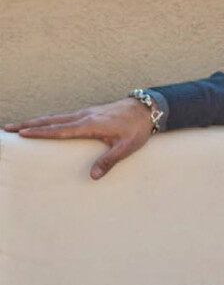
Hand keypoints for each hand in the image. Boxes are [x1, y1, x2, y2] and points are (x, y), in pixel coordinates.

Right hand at [3, 98, 155, 179]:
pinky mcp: (89, 113)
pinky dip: (48, 120)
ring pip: (55, 117)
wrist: (147, 108)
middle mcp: (84, 116)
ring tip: (18, 126)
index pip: (60, 130)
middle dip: (28, 124)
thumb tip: (93, 177)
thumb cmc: (138, 128)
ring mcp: (86, 113)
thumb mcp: (127, 147)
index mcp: (90, 124)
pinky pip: (63, 116)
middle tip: (7, 128)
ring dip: (35, 121)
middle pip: (51, 120)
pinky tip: (43, 124)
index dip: (40, 133)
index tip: (22, 134)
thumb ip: (110, 160)